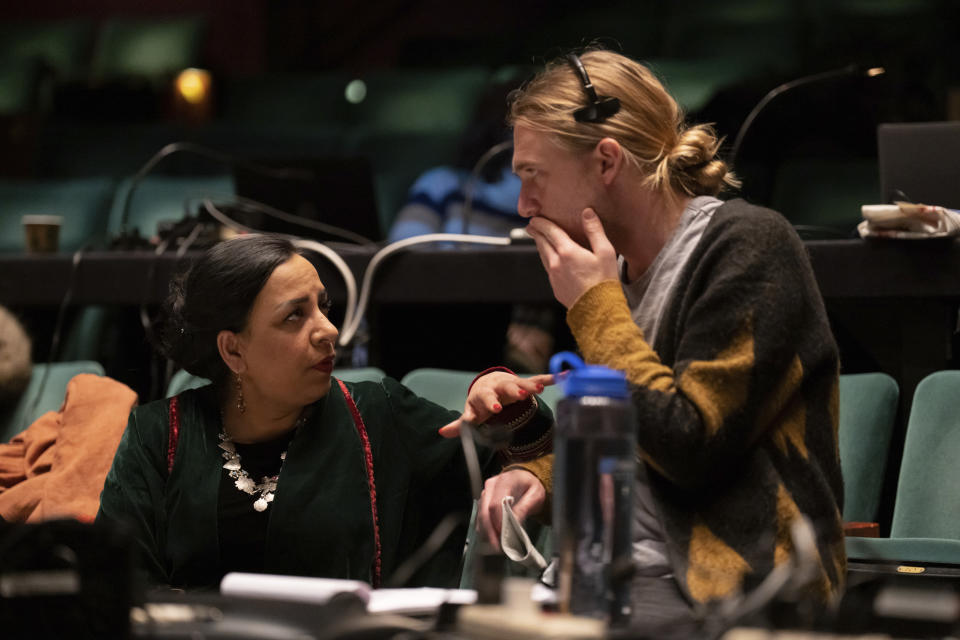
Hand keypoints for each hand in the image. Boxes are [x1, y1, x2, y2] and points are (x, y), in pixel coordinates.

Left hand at [438, 371, 552, 437]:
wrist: (490, 383)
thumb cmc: (481, 402)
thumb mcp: (471, 412)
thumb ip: (460, 424)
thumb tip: (442, 432)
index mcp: (483, 396)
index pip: (485, 400)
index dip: (489, 404)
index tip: (494, 408)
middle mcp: (498, 388)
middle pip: (504, 389)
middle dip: (511, 392)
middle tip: (518, 394)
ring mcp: (512, 384)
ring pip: (521, 383)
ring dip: (529, 386)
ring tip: (539, 389)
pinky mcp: (523, 383)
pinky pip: (537, 380)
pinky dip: (549, 378)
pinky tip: (562, 377)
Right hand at [476, 469, 545, 549]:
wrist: (525, 480)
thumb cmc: (530, 486)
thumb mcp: (534, 495)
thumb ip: (524, 507)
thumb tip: (514, 522)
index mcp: (505, 481)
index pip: (496, 504)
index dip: (498, 522)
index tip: (503, 535)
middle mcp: (491, 486)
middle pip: (484, 511)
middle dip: (489, 531)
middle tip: (497, 547)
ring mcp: (485, 493)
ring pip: (480, 515)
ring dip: (486, 532)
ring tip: (497, 546)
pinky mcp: (483, 501)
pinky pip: (480, 517)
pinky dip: (485, 529)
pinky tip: (493, 538)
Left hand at [526, 208, 618, 307]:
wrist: (598, 310)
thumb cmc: (604, 281)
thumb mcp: (605, 252)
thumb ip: (595, 230)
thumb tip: (587, 213)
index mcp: (567, 252)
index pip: (550, 232)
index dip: (541, 223)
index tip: (535, 218)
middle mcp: (556, 263)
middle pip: (542, 243)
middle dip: (536, 232)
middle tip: (532, 226)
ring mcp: (553, 277)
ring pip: (542, 256)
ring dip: (539, 246)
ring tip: (539, 240)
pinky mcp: (555, 287)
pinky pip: (547, 269)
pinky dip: (546, 259)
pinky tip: (549, 260)